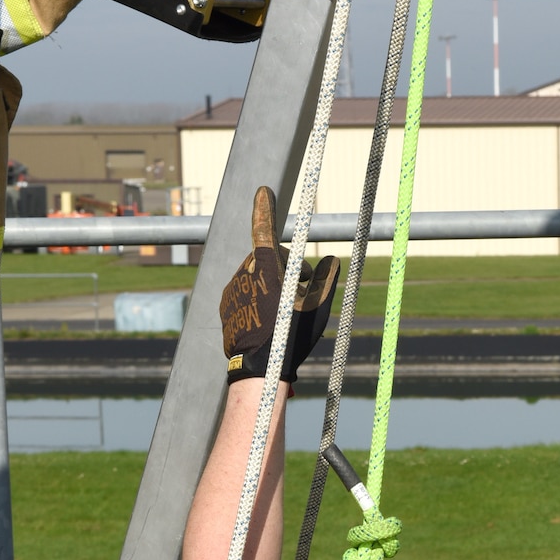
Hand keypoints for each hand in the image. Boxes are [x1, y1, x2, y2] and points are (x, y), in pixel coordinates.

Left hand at [220, 185, 339, 385]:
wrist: (259, 368)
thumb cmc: (291, 336)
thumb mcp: (316, 308)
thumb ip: (325, 280)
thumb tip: (332, 260)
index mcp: (267, 267)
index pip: (264, 229)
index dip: (265, 209)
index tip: (263, 192)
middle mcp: (246, 272)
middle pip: (267, 256)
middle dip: (286, 265)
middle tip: (303, 288)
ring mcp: (233, 287)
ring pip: (255, 274)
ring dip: (272, 282)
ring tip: (285, 308)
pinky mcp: (226, 302)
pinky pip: (244, 290)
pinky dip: (257, 296)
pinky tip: (268, 317)